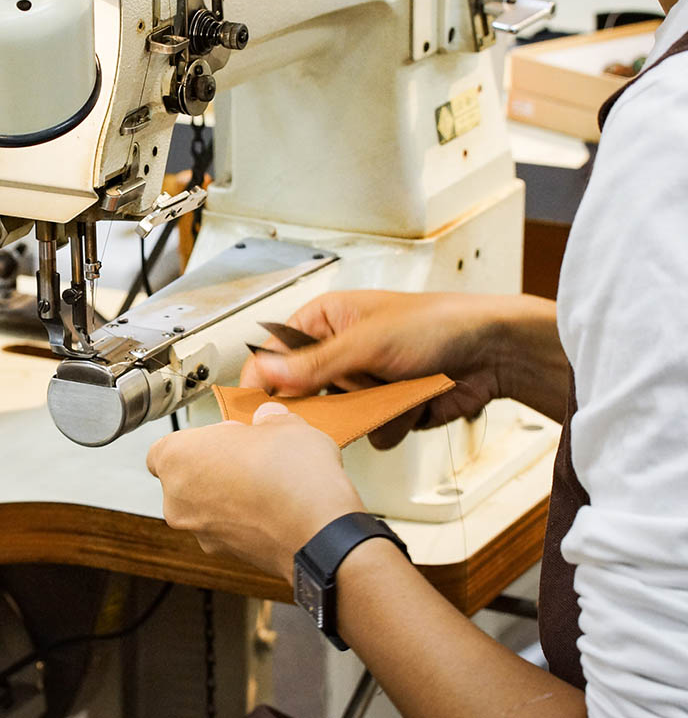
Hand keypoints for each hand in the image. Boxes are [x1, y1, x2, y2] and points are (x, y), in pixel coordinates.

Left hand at [146, 402, 364, 577]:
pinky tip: (275, 507)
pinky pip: (227, 529)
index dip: (199, 439)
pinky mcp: (227, 555)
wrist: (320, 532)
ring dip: (229, 495)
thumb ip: (267, 419)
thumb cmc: (292, 477)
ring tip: (267, 482)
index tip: (225, 435)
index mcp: (176, 458)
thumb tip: (268, 418)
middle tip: (248, 455)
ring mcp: (201, 532)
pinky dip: (244, 519)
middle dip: (213, 467)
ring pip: (205, 507)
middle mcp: (178, 500)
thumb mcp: (283, 423)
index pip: (164, 448)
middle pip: (185, 478)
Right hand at [241, 291, 564, 447]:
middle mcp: (341, 351)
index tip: (254, 409)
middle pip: (306, 394)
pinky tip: (416, 400)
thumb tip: (266, 370)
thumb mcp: (366, 341)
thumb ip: (312, 362)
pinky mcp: (388, 407)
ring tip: (397, 389)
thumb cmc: (436, 323)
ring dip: (370, 411)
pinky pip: (372, 431)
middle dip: (331, 401)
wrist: (495, 350)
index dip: (265, 381)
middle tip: (345, 398)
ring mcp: (366, 382)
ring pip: (341, 418)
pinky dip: (395, 421)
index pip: (276, 353)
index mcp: (326, 319)